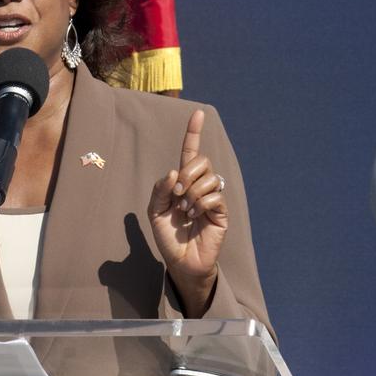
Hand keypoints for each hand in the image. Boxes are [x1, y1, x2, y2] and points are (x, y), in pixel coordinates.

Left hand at [148, 108, 227, 314]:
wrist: (179, 262)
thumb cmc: (168, 237)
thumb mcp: (155, 211)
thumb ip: (160, 189)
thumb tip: (175, 171)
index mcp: (183, 182)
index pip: (190, 152)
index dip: (193, 133)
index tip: (197, 113)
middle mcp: (199, 186)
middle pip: (201, 161)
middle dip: (187, 174)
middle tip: (177, 195)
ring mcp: (212, 198)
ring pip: (210, 177)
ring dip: (192, 193)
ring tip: (185, 212)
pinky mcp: (221, 212)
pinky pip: (215, 195)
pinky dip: (201, 203)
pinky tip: (195, 216)